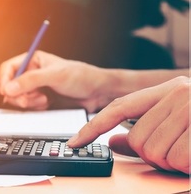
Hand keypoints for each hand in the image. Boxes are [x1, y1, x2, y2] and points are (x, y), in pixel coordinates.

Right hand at [0, 50, 114, 111]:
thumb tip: (9, 87)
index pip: (9, 68)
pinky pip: (28, 106)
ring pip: (18, 98)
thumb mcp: (55, 75)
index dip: (5, 80)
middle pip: (11, 86)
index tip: (7, 91)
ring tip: (44, 100)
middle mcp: (33, 74)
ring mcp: (36, 88)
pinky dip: (35, 107)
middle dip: (19, 95)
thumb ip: (31, 80)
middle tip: (29, 99)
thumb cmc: (81, 77)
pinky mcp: (41, 100)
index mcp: (34, 60)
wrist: (96, 93)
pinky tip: (47, 103)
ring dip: (29, 102)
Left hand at [68, 76, 189, 173]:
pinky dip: (183, 165)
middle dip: (150, 152)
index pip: (119, 107)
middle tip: (172, 148)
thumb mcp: (174, 122)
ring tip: (185, 149)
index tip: (75, 141)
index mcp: (167, 90)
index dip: (94, 126)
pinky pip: (175, 160)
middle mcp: (177, 94)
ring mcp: (190, 110)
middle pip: (135, 138)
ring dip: (168, 160)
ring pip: (151, 151)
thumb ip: (141, 131)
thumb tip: (112, 142)